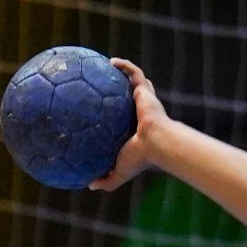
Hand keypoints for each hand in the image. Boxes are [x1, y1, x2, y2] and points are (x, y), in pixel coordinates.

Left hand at [88, 59, 172, 192]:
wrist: (157, 143)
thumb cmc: (140, 157)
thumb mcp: (119, 171)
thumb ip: (106, 179)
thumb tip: (89, 185)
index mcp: (135, 129)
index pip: (124, 120)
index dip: (114, 115)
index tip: (100, 112)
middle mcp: (140, 113)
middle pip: (130, 99)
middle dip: (120, 91)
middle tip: (102, 85)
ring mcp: (144, 100)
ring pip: (134, 82)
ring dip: (123, 73)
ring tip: (107, 66)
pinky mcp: (146, 91)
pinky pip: (135, 73)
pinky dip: (125, 65)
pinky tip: (110, 61)